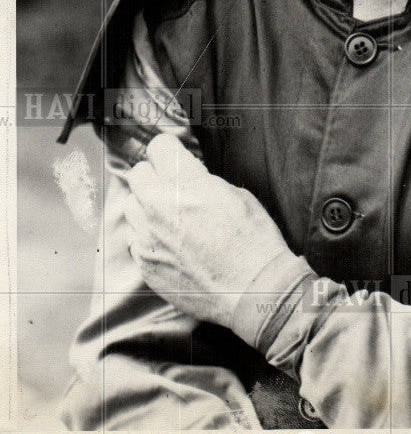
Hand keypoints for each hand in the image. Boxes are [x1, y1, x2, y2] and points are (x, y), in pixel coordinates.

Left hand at [124, 133, 289, 328]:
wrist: (252, 290)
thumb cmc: (253, 240)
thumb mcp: (237, 194)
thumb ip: (204, 182)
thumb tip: (190, 179)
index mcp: (187, 184)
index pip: (158, 147)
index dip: (170, 151)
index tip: (176, 159)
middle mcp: (161, 207)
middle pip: (138, 174)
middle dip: (154, 175)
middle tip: (171, 186)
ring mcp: (149, 238)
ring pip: (131, 206)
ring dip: (147, 206)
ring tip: (170, 217)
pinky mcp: (145, 264)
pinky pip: (135, 238)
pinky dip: (148, 236)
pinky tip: (171, 243)